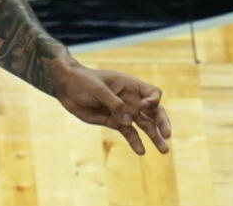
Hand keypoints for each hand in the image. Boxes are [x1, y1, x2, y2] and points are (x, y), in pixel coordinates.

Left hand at [53, 66, 171, 154]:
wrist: (65, 87)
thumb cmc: (82, 81)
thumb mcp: (97, 89)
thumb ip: (113, 103)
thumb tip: (128, 120)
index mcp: (129, 85)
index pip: (152, 93)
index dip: (153, 101)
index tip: (144, 107)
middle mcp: (131, 99)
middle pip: (153, 111)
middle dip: (162, 123)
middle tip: (167, 135)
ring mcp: (124, 111)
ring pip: (144, 124)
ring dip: (154, 136)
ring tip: (164, 150)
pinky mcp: (114, 122)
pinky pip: (129, 133)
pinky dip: (136, 142)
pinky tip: (141, 151)